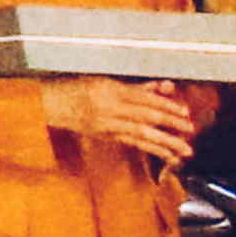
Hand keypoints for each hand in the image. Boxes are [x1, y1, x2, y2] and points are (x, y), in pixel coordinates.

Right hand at [49, 77, 207, 158]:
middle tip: (190, 131)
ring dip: (165, 144)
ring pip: (140, 134)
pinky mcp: (103, 136)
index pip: (144, 98)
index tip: (184, 112)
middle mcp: (108, 108)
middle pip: (145, 117)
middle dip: (170, 125)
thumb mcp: (104, 81)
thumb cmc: (73, 88)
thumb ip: (136, 87)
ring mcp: (105, 124)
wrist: (45, 104)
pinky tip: (166, 156)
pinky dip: (150, 149)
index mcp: (109, 90)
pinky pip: (131, 143)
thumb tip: (164, 87)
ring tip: (183, 151)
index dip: (167, 105)